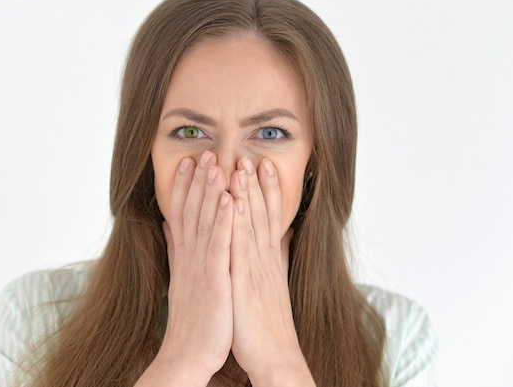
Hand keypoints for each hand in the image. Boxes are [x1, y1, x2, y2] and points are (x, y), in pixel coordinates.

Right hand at [156, 151, 234, 381]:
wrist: (189, 353)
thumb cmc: (193, 317)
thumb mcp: (182, 277)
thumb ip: (176, 249)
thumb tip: (169, 225)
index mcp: (185, 255)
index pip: (182, 213)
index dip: (185, 186)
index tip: (189, 161)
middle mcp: (189, 256)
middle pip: (192, 211)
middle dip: (198, 180)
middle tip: (204, 153)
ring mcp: (201, 266)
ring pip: (206, 221)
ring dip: (211, 191)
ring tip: (217, 164)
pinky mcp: (214, 279)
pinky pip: (219, 245)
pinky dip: (224, 220)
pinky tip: (230, 199)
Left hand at [228, 157, 313, 385]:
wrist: (275, 357)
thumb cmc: (267, 324)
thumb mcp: (271, 285)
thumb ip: (274, 258)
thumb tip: (277, 236)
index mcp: (268, 260)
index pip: (269, 217)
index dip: (268, 190)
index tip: (263, 165)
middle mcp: (265, 260)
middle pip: (262, 214)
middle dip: (258, 184)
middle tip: (254, 155)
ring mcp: (256, 269)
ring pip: (252, 224)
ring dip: (248, 193)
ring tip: (244, 166)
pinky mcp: (244, 282)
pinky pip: (240, 245)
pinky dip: (238, 221)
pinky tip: (234, 200)